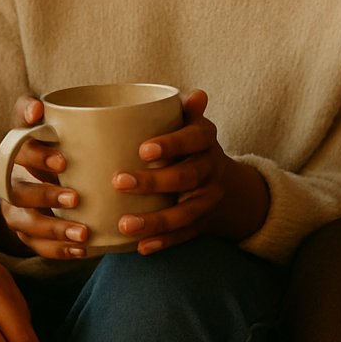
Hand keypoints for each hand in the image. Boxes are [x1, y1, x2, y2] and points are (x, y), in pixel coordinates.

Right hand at [0, 95, 87, 259]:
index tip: (64, 162)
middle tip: (75, 198)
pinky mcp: (28, 236)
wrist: (46, 173)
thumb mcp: (38, 123)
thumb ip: (30, 110)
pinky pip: (39, 248)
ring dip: (55, 231)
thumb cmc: (47, 143)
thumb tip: (36, 108)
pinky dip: (60, 251)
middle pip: (20, 196)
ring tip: (83, 233)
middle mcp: (10, 187)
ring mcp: (17, 214)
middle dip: (46, 199)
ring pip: (28, 227)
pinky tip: (82, 250)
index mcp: (13, 158)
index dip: (37, 159)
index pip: (17, 157)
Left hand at [112, 88, 267, 253]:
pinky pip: (186, 235)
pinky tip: (141, 247)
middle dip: (154, 182)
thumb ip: (185, 111)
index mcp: (206, 139)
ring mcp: (209, 198)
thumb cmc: (190, 144)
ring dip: (156, 220)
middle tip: (119, 182)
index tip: (143, 149)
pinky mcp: (204, 222)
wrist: (221, 179)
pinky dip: (164, 241)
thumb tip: (197, 94)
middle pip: (187, 176)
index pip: (194, 138)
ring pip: (186, 212)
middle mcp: (212, 168)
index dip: (172, 144)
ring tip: (125, 224)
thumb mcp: (191, 124)